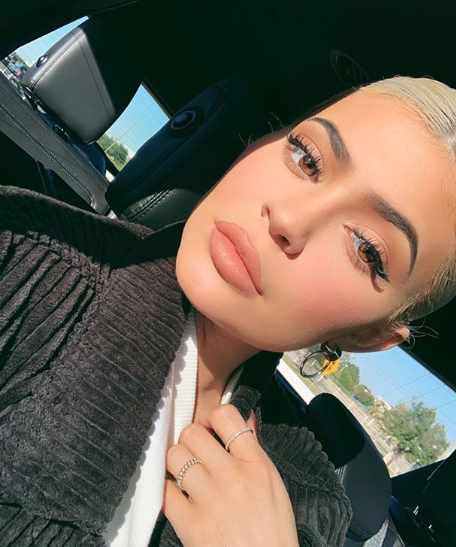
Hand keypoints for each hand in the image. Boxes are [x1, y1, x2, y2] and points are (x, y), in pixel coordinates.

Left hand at [163, 404, 298, 546]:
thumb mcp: (273, 485)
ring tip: (184, 475)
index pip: (226, 416)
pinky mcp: (191, 524)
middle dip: (190, 440)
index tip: (209, 428)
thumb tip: (244, 418)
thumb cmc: (272, 532)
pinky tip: (177, 496)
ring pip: (175, 456)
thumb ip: (253, 449)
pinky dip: (167, 491)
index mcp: (257, 464)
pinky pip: (164, 491)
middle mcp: (233, 476)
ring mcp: (211, 499)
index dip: (211, 418)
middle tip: (194, 453)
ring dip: (176, 463)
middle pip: (193, 433)